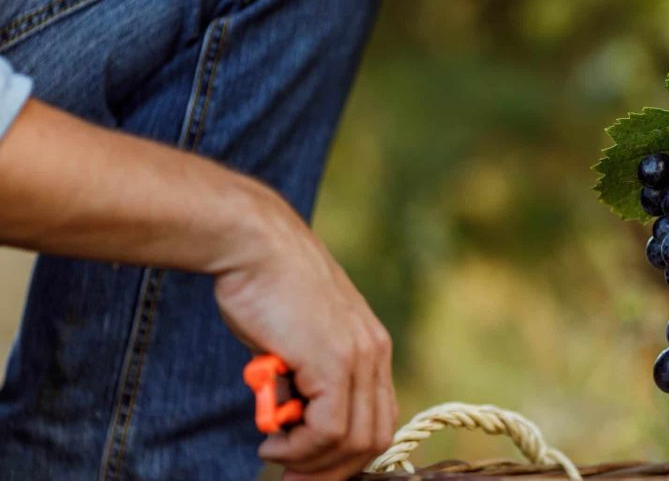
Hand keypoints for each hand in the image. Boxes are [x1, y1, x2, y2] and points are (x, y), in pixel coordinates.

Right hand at [213, 194, 396, 479]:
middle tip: (294, 480)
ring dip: (313, 462)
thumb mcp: (296, 341)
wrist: (254, 245)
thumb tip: (291, 420)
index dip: (348, 455)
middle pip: (374, 438)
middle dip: (334, 471)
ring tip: (277, 455)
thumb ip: (307, 378)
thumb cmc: (263, 290)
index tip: (312, 469)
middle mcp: (374, 353)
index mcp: (371, 348)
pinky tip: (273, 443)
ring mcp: (357, 357)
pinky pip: (329, 429)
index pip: (378, 419)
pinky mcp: (333, 360)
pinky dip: (301, 448)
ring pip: (354, 440)